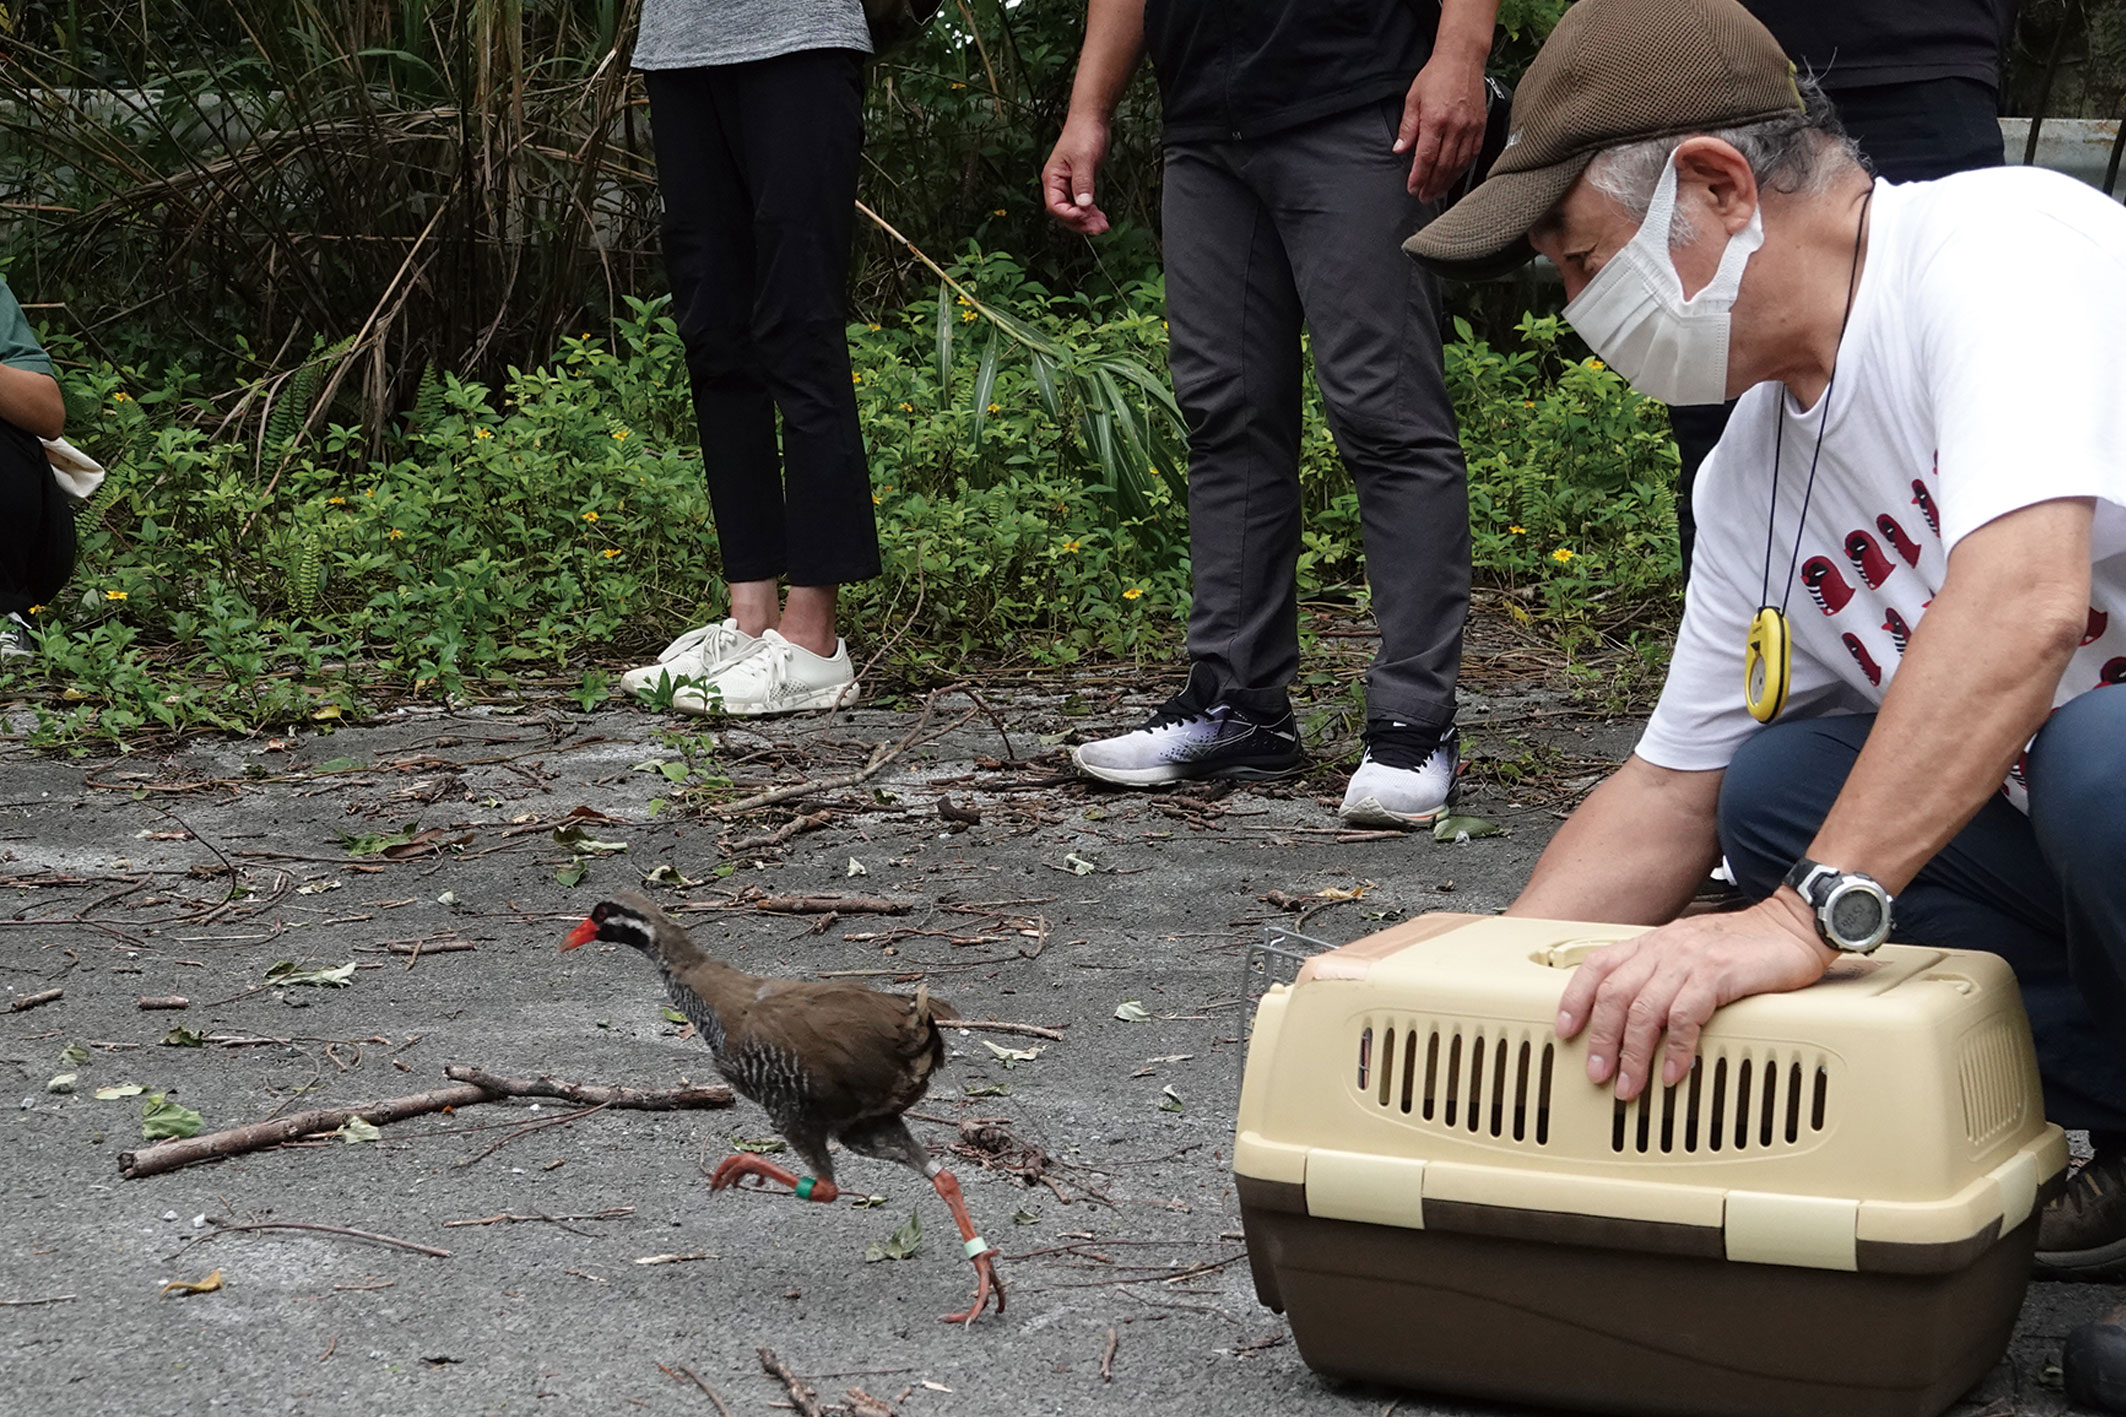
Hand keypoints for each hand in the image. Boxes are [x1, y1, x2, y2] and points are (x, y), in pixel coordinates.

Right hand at [1042, 118, 1112, 235]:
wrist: (1092, 119)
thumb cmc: (1083, 134)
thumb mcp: (1084, 160)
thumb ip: (1083, 183)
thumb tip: (1083, 205)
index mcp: (1052, 179)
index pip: (1055, 206)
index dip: (1070, 215)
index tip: (1086, 216)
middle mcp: (1058, 184)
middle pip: (1065, 213)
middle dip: (1081, 223)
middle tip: (1098, 228)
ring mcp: (1069, 185)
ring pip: (1075, 211)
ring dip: (1088, 220)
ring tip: (1103, 226)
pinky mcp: (1081, 183)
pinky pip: (1083, 204)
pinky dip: (1091, 212)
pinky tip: (1101, 217)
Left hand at [1395, 53, 1487, 200]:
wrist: (1462, 59)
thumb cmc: (1436, 76)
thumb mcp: (1413, 99)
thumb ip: (1407, 127)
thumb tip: (1399, 150)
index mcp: (1435, 119)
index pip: (1426, 157)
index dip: (1419, 177)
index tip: (1413, 188)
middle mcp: (1455, 125)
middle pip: (1443, 165)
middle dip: (1432, 184)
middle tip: (1424, 197)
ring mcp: (1470, 127)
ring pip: (1459, 163)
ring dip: (1447, 181)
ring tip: (1437, 192)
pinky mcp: (1481, 125)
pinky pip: (1473, 154)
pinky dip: (1463, 169)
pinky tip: (1454, 177)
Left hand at [1555, 893, 1836, 1099]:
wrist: (1792, 925)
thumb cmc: (1743, 945)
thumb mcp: (1690, 953)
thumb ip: (1662, 976)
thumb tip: (1635, 1016)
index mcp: (1651, 945)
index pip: (1597, 967)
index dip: (1575, 998)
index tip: (1564, 1031)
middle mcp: (1663, 950)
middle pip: (1614, 995)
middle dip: (1600, 1039)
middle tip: (1597, 1074)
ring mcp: (1689, 961)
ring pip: (1644, 1010)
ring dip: (1633, 1054)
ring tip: (1630, 1085)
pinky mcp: (1718, 974)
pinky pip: (1686, 1016)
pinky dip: (1676, 1049)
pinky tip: (1673, 1072)